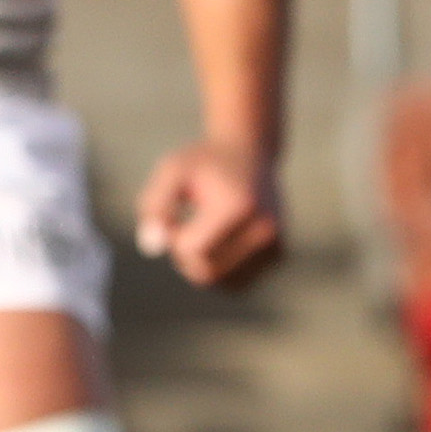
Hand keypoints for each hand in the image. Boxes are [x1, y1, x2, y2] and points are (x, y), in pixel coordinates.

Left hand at [134, 138, 284, 289]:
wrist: (251, 149)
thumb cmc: (206, 162)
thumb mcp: (173, 171)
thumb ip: (154, 206)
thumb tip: (151, 245)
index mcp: (240, 206)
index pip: (190, 250)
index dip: (170, 235)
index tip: (172, 213)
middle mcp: (265, 227)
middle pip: (206, 272)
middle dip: (186, 255)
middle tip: (183, 225)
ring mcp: (276, 242)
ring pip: (223, 282)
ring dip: (203, 263)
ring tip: (202, 231)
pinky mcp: (279, 253)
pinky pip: (238, 282)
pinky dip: (221, 267)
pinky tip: (220, 239)